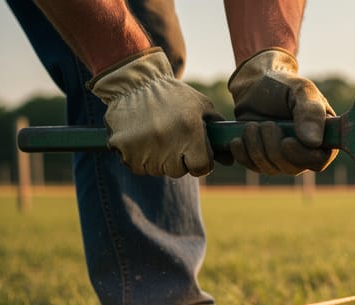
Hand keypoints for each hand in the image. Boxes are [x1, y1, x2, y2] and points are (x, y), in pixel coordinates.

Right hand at [88, 48, 221, 177]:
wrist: (134, 83)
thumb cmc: (174, 95)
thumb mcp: (201, 106)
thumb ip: (217, 133)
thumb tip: (230, 159)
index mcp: (190, 132)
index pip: (201, 168)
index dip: (200, 162)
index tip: (195, 152)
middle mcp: (168, 143)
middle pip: (178, 171)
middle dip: (178, 160)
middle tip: (172, 139)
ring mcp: (145, 148)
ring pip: (157, 170)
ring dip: (159, 159)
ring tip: (156, 135)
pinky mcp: (125, 150)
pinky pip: (138, 167)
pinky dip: (140, 158)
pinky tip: (141, 138)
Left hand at [227, 48, 336, 175]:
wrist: (256, 85)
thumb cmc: (284, 85)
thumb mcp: (301, 91)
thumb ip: (311, 112)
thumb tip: (314, 142)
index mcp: (322, 138)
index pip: (318, 161)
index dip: (302, 156)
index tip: (286, 141)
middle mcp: (305, 153)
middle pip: (292, 168)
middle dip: (273, 147)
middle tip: (266, 124)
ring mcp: (283, 159)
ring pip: (271, 169)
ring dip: (256, 147)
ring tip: (251, 126)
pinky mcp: (262, 160)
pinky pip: (253, 167)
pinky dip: (243, 154)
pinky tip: (238, 139)